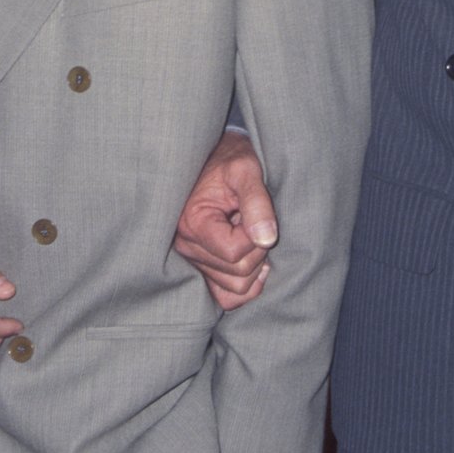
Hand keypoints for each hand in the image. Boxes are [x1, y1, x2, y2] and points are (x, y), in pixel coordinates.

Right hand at [174, 131, 276, 310]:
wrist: (216, 156)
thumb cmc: (230, 159)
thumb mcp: (246, 170)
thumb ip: (257, 202)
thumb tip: (267, 239)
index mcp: (192, 223)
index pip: (234, 252)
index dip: (255, 236)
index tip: (257, 212)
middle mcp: (186, 246)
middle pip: (237, 273)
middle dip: (258, 250)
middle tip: (258, 221)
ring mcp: (193, 259)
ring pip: (235, 288)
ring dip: (254, 265)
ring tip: (252, 234)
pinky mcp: (202, 266)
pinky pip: (226, 296)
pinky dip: (246, 285)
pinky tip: (254, 258)